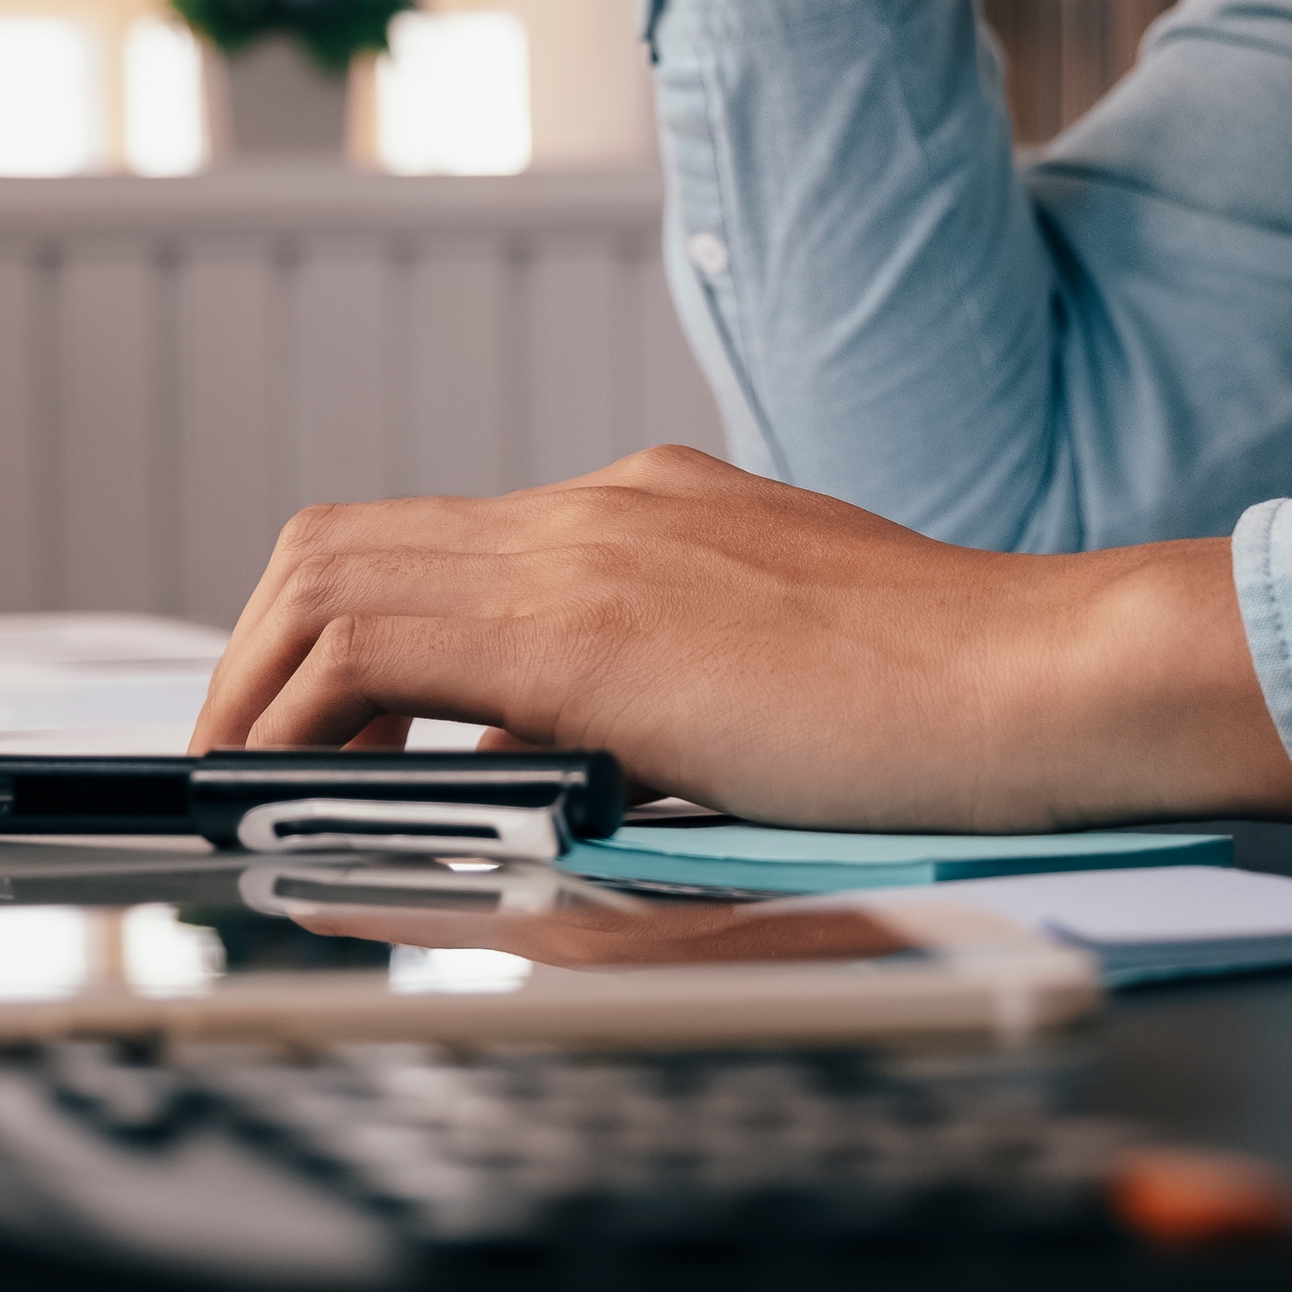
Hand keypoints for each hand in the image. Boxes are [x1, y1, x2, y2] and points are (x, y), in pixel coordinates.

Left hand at [187, 445, 1291, 833]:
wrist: (1052, 680)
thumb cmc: (953, 714)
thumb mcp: (779, 688)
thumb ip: (668, 710)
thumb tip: (554, 779)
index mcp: (653, 514)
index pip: (440, 545)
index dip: (341, 633)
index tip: (310, 723)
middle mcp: (606, 504)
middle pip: (354, 538)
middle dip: (264, 650)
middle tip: (239, 755)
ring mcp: (596, 544)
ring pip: (337, 568)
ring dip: (263, 679)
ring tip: (244, 778)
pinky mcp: (594, 623)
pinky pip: (377, 640)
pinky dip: (307, 707)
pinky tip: (301, 787)